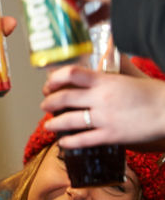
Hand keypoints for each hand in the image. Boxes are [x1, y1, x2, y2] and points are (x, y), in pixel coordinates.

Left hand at [40, 65, 164, 146]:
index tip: (49, 83)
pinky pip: (83, 140)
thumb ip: (111, 71)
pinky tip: (63, 143)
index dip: (54, 78)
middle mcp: (101, 98)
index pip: (71, 73)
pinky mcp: (111, 135)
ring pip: (68, 120)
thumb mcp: (130, 76)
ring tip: (49, 125)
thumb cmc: (154, 93)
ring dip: (54, 123)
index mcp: (106, 81)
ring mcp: (105, 118)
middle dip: (49, 102)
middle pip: (64, 98)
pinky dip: (69, 142)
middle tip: (45, 104)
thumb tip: (103, 56)